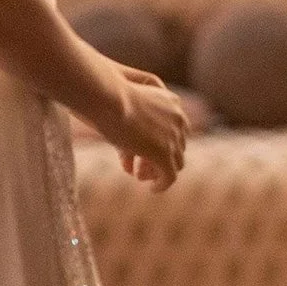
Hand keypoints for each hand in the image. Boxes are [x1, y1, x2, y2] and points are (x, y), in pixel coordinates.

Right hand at [100, 65, 187, 191]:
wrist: (109, 97)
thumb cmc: (108, 96)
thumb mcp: (123, 106)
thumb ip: (131, 120)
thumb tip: (129, 142)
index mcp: (171, 101)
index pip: (174, 126)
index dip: (160, 140)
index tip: (141, 149)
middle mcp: (178, 118)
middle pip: (177, 144)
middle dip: (159, 155)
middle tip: (140, 165)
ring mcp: (173, 137)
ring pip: (174, 161)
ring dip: (158, 169)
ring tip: (141, 175)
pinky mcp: (163, 153)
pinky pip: (169, 176)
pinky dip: (162, 184)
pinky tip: (153, 189)